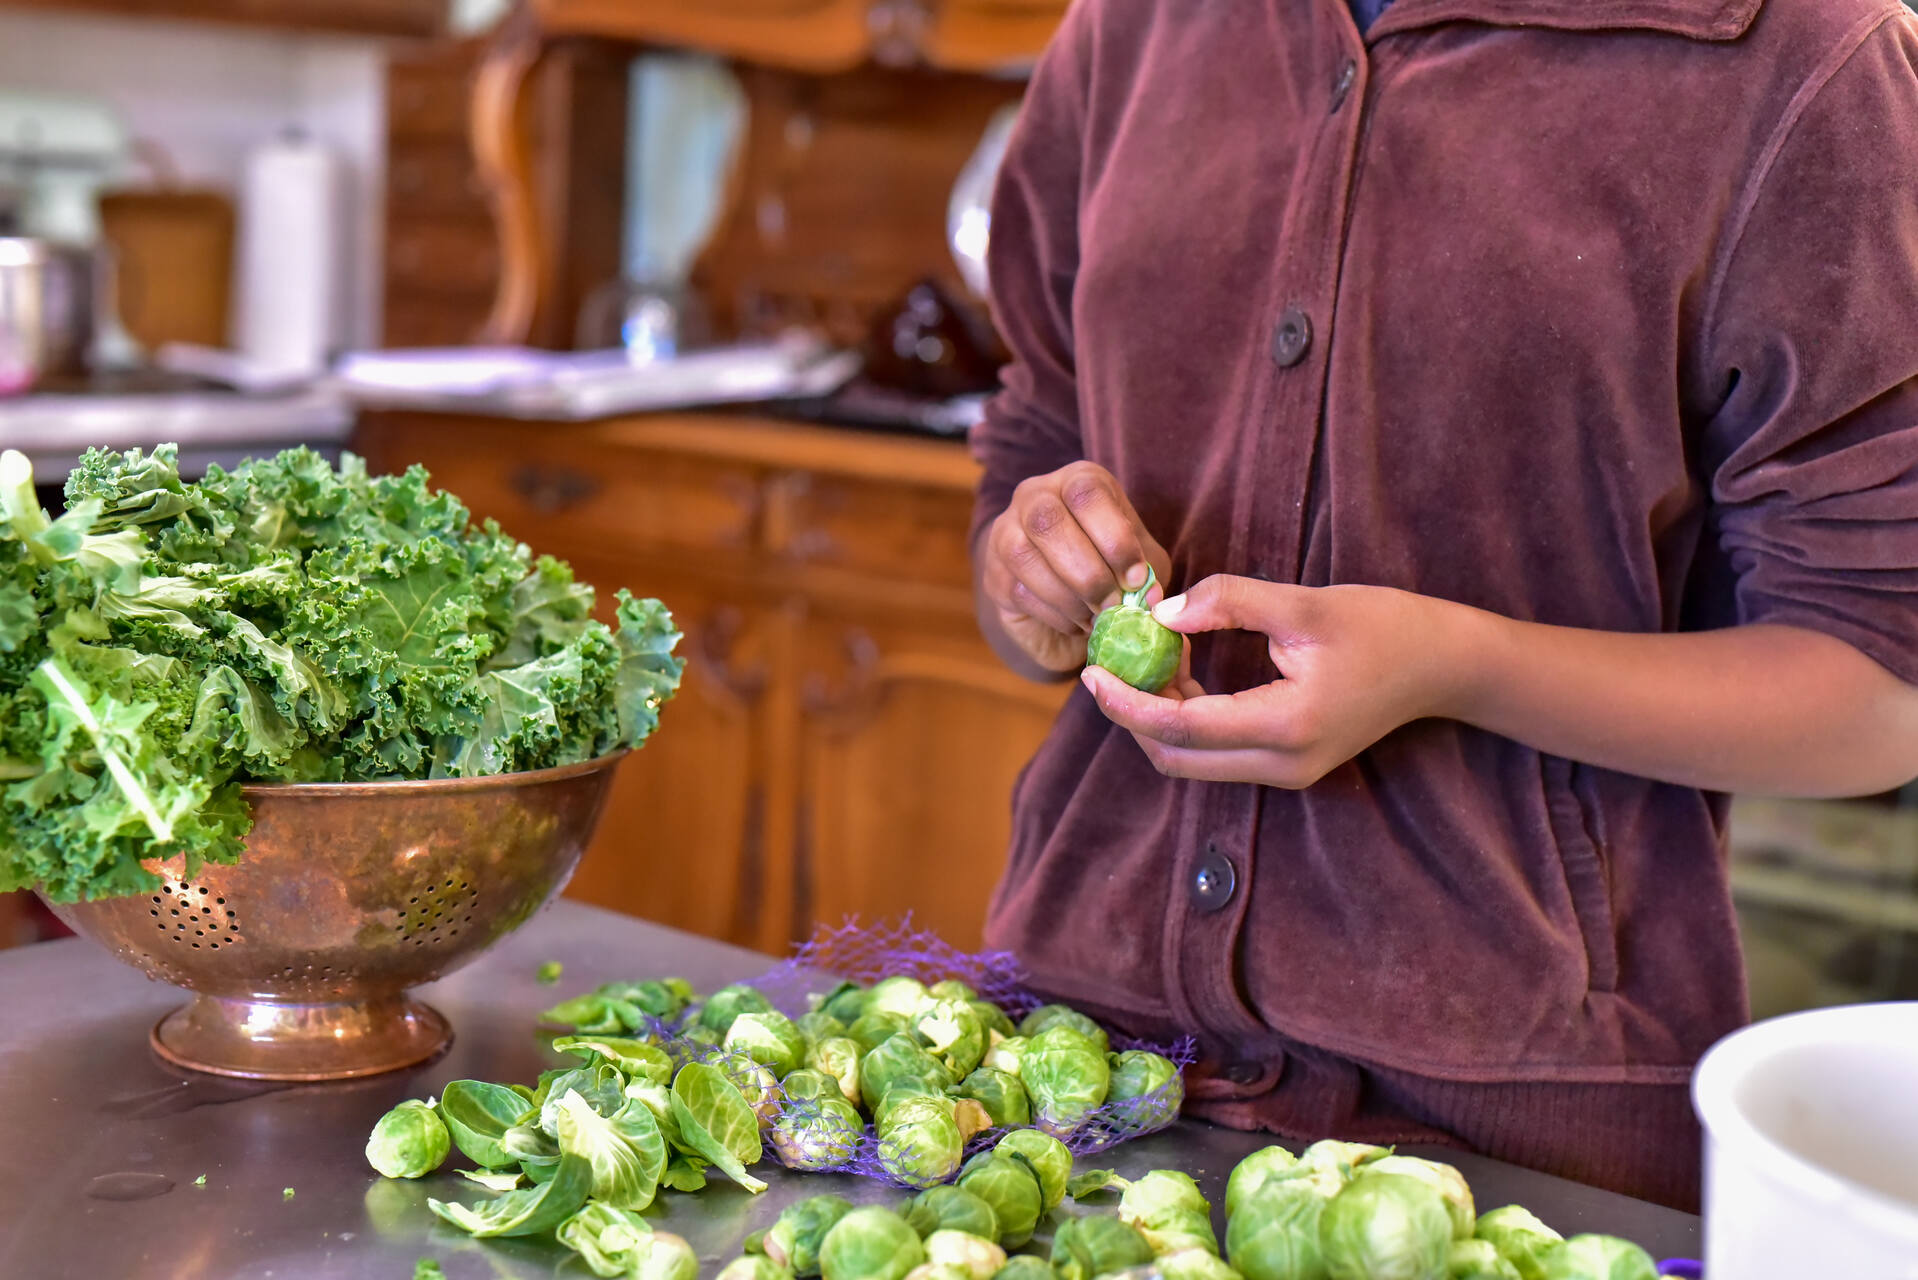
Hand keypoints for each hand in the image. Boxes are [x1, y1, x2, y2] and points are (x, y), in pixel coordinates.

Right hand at [979, 461, 1171, 675]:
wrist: (1072, 602)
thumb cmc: (1112, 568)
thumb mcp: (1139, 561)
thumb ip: (1148, 571)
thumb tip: (1149, 596)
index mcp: (1077, 481)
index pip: (1087, 493)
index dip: (1114, 538)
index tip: (1137, 579)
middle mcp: (1034, 495)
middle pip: (1047, 521)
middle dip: (1088, 572)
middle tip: (1114, 604)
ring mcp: (1005, 533)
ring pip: (1023, 555)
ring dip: (1069, 596)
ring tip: (1098, 616)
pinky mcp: (994, 575)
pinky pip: (1018, 591)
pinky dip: (1056, 614)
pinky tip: (1078, 623)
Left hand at [1080, 575, 1472, 787]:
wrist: (1444, 665)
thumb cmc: (1384, 627)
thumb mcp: (1306, 603)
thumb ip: (1230, 603)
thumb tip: (1161, 613)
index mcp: (1286, 728)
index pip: (1180, 728)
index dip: (1126, 702)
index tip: (1088, 672)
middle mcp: (1283, 765)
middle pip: (1175, 758)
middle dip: (1132, 714)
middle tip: (1108, 663)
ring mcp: (1287, 773)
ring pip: (1192, 761)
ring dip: (1157, 717)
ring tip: (1146, 657)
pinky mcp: (1288, 765)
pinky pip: (1216, 753)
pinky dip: (1185, 719)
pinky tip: (1181, 670)